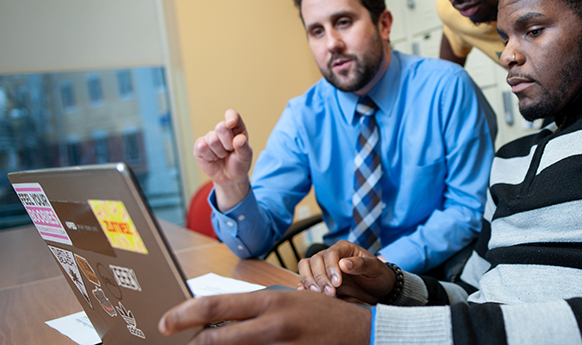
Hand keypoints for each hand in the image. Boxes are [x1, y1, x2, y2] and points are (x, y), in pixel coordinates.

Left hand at [159, 289, 370, 344]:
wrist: (358, 332)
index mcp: (270, 301)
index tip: (165, 322)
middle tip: (183, 342)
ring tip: (212, 344)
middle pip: (215, 340)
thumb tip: (215, 317)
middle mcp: (271, 326)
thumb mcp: (286, 298)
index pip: (215, 306)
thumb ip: (253, 308)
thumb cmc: (320, 311)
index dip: (183, 315)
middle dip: (193, 344)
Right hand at [193, 109, 252, 210]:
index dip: (230, 117)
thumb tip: (239, 138)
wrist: (229, 177)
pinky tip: (213, 158)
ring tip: (222, 155)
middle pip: (221, 127)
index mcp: (236, 128)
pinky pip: (201, 147)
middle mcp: (222, 130)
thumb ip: (243, 147)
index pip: (232, 115)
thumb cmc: (239, 163)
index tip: (230, 124)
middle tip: (230, 150)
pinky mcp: (199, 146)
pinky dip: (209, 156)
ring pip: (212, 139)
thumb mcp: (245, 157)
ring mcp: (210, 137)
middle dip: (227, 142)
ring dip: (219, 152)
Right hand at [297, 241, 395, 303]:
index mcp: (344, 248)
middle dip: (320, 278)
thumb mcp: (374, 268)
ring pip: (306, 268)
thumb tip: (343, 263)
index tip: (337, 283)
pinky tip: (306, 294)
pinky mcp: (321, 279)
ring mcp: (324, 267)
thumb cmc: (378, 274)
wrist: (377, 288)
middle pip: (315, 261)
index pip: (330, 254)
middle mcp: (331, 255)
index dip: (330, 268)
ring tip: (319, 294)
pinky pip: (306, 279)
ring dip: (309, 281)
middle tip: (330, 292)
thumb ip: (361, 264)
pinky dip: (304, 285)